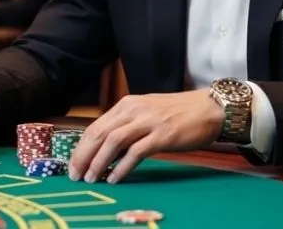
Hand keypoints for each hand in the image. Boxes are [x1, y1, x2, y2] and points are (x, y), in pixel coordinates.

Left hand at [69, 90, 224, 183]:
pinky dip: (122, 167)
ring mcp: (149, 121)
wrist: (210, 108)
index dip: (81, 147)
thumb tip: (104, 148)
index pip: (95, 126)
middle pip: (100, 133)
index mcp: (128, 104)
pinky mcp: (163, 135)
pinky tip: (115, 178)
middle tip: (76, 175)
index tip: (73, 165)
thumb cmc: (179, 113)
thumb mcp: (147, 113)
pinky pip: (136, 152)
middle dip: (83, 156)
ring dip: (99, 162)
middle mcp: (135, 110)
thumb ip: (127, 125)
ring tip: (92, 178)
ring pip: (114, 141)